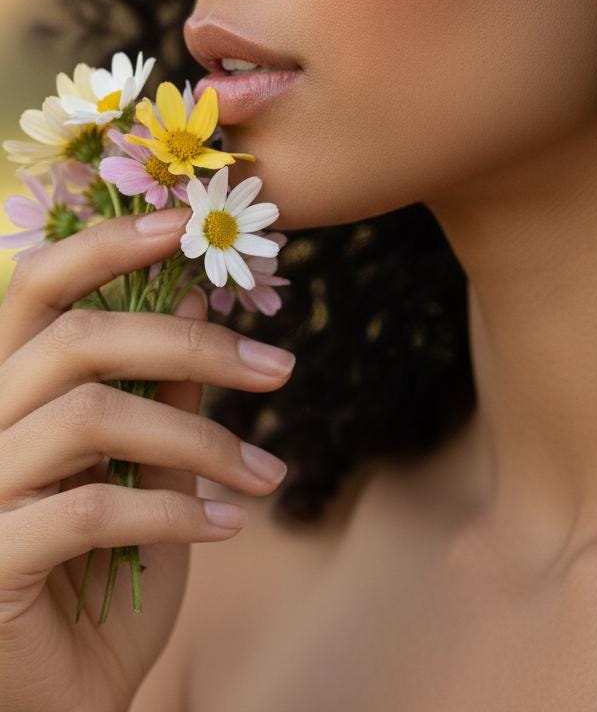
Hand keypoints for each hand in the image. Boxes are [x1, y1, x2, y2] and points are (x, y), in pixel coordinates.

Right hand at [0, 205, 295, 711]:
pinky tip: (232, 527)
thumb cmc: (101, 585)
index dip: (104, 244)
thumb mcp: (147, 474)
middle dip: (190, 344)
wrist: (67, 706)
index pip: (35, 286)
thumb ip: (162, 393)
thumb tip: (199, 301)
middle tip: (278, 368)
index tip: (184, 225)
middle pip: (74, 339)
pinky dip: (177, 510)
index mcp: (6, 394)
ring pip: (91, 414)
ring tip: (267, 474)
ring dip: (201, 439)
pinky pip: (92, 508)